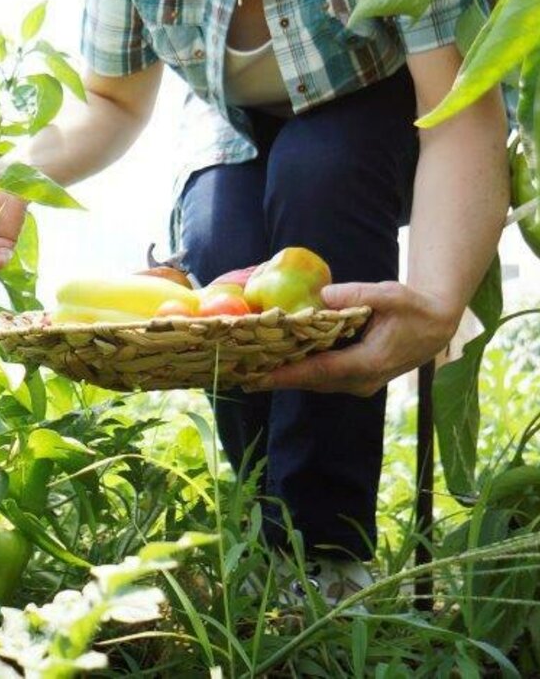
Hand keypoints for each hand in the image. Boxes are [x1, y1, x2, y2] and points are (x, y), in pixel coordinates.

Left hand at [243, 281, 462, 396]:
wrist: (437, 326)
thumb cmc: (414, 308)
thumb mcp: (391, 294)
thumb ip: (357, 295)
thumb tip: (322, 295)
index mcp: (368, 363)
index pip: (319, 372)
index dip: (287, 375)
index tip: (258, 377)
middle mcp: (361, 381)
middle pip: (311, 382)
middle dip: (277, 379)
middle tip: (241, 375)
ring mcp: (360, 384)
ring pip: (316, 383)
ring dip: (286, 378)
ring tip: (251, 372)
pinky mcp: (357, 379)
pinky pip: (323, 379)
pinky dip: (301, 373)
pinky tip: (278, 365)